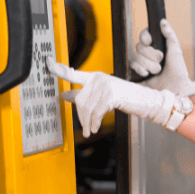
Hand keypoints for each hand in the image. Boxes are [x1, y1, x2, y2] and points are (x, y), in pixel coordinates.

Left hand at [48, 58, 190, 136]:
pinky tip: (96, 126)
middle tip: (86, 128)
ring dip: (88, 122)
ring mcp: (105, 85)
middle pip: (79, 101)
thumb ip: (84, 95)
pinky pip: (96, 112)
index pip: (73, 73)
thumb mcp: (103, 96)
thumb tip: (65, 95)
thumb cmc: (126, 99)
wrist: (147, 101)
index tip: (47, 64)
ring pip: (87, 108)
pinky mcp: (111, 94)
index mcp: (95, 76)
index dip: (59, 69)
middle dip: (81, 117)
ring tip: (91, 129)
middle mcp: (98, 78)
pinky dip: (95, 122)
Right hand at [130, 19, 194, 95]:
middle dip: (150, 54)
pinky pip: (132, 66)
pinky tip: (147, 74)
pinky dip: (140, 69)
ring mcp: (142, 65)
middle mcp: (148, 55)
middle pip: (139, 46)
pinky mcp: (137, 74)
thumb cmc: (179, 72)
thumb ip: (170, 35)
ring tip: (157, 71)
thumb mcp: (176, 51)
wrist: (176, 90)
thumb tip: (163, 21)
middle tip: (160, 60)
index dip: (145, 37)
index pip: (145, 36)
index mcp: (157, 48)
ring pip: (135, 56)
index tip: (149, 41)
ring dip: (148, 64)